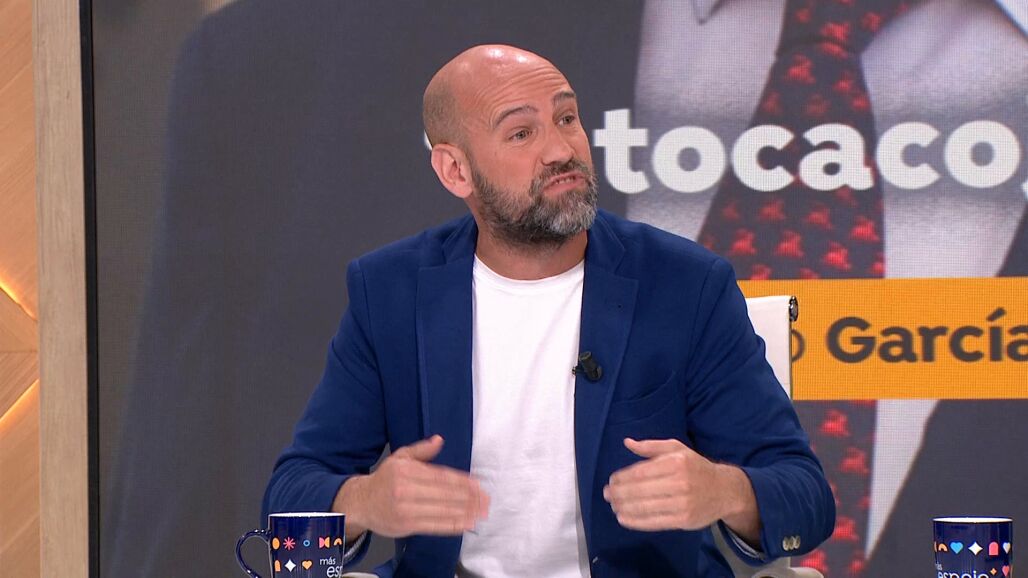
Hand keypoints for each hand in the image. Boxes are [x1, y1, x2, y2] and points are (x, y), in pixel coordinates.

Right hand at [333, 435, 489, 538]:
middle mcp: (405, 489)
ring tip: (481, 512)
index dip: (461, 481)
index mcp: (406, 470)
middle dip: (468, 497)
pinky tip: (467, 523)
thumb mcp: (399, 458)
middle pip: (444, 493)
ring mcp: (406, 509)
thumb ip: (421, 450)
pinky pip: (434, 525)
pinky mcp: (406, 525)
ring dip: (465, 512)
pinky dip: (453, 525)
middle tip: (486, 500)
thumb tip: (439, 440)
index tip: (478, 485)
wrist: (360, 503)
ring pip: (441, 510)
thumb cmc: (383, 480)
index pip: (440, 476)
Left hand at [602, 438, 758, 540]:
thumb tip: (627, 442)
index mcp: (676, 462)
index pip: (640, 472)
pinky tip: (623, 518)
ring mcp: (682, 503)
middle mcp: (679, 482)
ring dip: (624, 507)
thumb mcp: (677, 449)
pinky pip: (654, 522)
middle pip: (640, 490)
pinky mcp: (684, 520)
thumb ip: (651, 446)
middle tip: (607, 494)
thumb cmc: (696, 467)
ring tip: (613, 506)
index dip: (622, 478)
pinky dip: (635, 522)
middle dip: (619, 493)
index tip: (611, 481)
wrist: (725, 490)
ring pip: (645, 507)